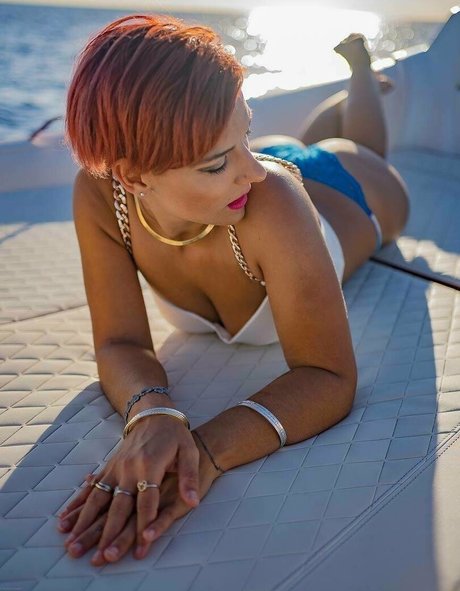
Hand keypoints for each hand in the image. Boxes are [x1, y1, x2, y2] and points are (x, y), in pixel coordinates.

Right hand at [57, 414, 200, 561]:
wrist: (153, 412)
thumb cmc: (175, 435)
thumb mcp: (188, 452)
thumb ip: (189, 477)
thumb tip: (194, 502)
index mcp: (149, 466)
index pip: (147, 503)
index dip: (144, 527)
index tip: (140, 550)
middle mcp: (128, 468)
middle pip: (118, 507)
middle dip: (109, 534)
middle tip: (103, 557)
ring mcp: (115, 468)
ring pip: (97, 500)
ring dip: (85, 523)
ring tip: (73, 545)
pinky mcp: (108, 466)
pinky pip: (91, 488)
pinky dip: (77, 505)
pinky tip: (65, 520)